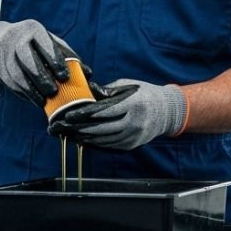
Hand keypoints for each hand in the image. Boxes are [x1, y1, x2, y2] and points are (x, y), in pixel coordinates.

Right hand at [0, 19, 77, 105]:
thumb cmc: (32, 43)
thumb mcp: (49, 42)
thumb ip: (67, 56)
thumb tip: (87, 74)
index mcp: (33, 29)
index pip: (45, 44)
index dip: (55, 61)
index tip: (65, 76)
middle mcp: (16, 38)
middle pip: (28, 60)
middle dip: (42, 78)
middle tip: (54, 91)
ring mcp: (4, 53)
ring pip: (17, 74)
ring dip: (32, 90)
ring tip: (44, 100)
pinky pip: (10, 83)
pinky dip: (23, 93)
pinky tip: (34, 99)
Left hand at [48, 78, 187, 149]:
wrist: (167, 112)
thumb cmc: (145, 93)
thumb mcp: (129, 85)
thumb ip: (109, 90)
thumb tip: (89, 92)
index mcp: (134, 104)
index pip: (106, 110)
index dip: (86, 114)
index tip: (70, 115)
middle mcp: (135, 122)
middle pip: (102, 128)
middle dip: (80, 129)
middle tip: (62, 128)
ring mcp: (134, 136)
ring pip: (104, 140)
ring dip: (84, 138)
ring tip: (68, 135)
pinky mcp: (132, 145)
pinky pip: (110, 146)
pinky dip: (95, 143)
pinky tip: (82, 140)